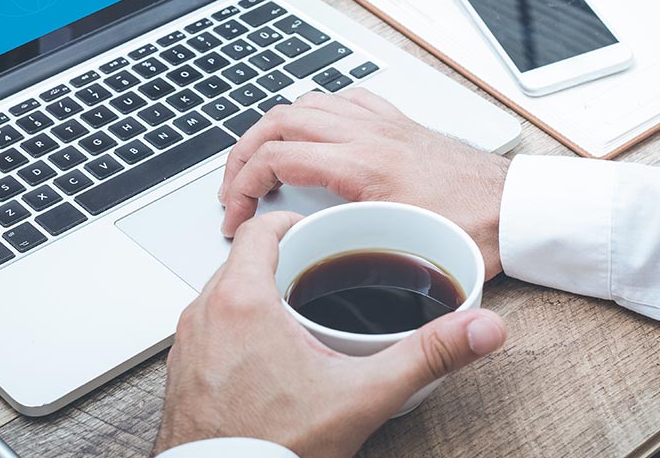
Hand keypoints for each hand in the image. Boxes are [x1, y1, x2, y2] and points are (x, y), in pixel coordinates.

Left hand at [154, 211, 506, 456]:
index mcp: (243, 300)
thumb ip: (426, 355)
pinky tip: (262, 356)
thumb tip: (478, 328)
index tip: (313, 234)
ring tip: (292, 315)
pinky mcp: (180, 370)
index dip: (290, 224)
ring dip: (251, 294)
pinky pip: (206, 327)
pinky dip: (230, 327)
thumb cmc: (276, 446)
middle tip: (314, 274)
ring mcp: (187, 342)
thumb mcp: (364, 395)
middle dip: (278, 261)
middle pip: (240, 259)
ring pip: (219, 292)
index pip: (259, 229)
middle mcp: (205, 313)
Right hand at [219, 89, 510, 277]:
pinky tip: (313, 135)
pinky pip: (343, 98)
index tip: (236, 217)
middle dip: (243, 154)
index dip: (243, 187)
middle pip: (279, 121)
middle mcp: (367, 134)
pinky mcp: (396, 123)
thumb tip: (313, 271)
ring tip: (260, 161)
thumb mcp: (405, 253)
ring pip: (306, 102)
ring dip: (273, 129)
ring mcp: (381, 123)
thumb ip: (354, 254)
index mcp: (363, 165)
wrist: (517, 207)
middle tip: (233, 190)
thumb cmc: (475, 229)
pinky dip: (316, 112)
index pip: (277, 157)